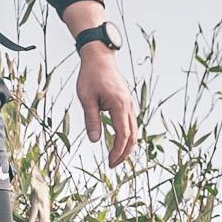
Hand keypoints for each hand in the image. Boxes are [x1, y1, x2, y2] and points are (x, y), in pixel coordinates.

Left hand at [75, 44, 134, 166]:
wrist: (100, 57)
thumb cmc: (91, 76)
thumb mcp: (86, 98)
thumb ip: (92, 120)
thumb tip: (95, 141)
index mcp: (119, 105)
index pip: (123, 135)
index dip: (117, 152)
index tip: (110, 163)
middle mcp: (128, 106)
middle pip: (133, 136)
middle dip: (124, 153)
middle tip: (112, 165)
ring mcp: (129, 104)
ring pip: (134, 130)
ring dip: (127, 145)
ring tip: (115, 157)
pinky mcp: (126, 102)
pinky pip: (131, 123)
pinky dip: (127, 135)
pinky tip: (118, 141)